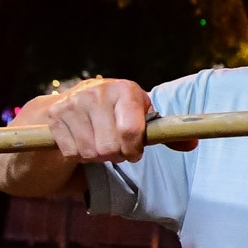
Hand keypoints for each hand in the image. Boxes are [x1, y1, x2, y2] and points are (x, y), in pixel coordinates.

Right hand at [39, 78, 192, 162]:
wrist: (73, 100)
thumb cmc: (117, 112)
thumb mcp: (142, 117)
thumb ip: (165, 133)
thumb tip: (192, 143)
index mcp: (126, 90)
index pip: (131, 131)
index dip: (134, 149)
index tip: (135, 152)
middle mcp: (98, 92)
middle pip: (109, 148)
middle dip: (115, 155)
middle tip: (115, 148)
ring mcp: (73, 102)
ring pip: (90, 153)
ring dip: (96, 157)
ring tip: (99, 143)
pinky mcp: (55, 115)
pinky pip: (71, 152)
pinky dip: (78, 155)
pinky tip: (82, 141)